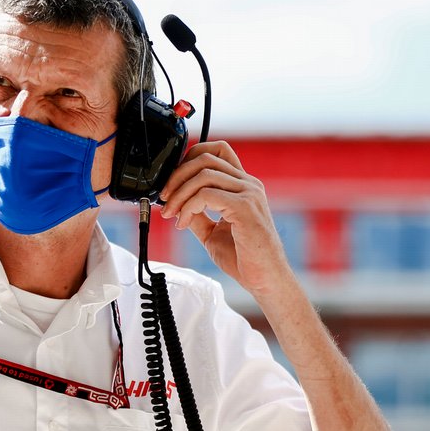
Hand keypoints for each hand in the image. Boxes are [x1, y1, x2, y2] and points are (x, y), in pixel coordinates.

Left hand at [158, 141, 293, 296]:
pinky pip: (207, 195)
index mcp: (243, 186)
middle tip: (164, 198)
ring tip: (170, 214)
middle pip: (206, 158)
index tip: (174, 181)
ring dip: (179, 194)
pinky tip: (183, 224)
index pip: (218, 151)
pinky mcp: (245, 208)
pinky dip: (188, 207)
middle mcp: (249, 184)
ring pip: (204, 175)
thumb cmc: (246, 259)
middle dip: (177, 175)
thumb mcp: (213, 232)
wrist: (265, 280)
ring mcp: (249, 194)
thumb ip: (198, 215)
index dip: (191, 157)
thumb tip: (177, 204)